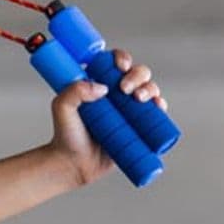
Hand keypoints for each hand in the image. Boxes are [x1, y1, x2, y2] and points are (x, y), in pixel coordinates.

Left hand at [47, 48, 166, 185]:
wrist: (75, 164)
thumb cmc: (66, 135)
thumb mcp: (62, 108)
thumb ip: (73, 92)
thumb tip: (103, 87)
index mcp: (98, 82)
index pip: (114, 62)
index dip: (122, 59)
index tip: (120, 67)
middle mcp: (116, 93)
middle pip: (137, 73)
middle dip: (137, 75)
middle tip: (125, 89)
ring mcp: (129, 109)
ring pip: (149, 89)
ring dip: (150, 88)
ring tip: (139, 99)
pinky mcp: (139, 126)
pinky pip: (156, 112)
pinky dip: (161, 105)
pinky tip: (158, 106)